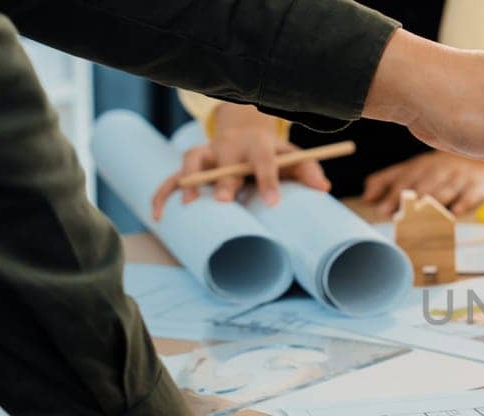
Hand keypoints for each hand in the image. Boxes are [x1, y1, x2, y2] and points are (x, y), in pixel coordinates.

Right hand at [150, 105, 330, 220]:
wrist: (246, 131)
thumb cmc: (273, 153)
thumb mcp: (293, 157)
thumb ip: (309, 170)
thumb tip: (324, 187)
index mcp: (257, 144)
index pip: (264, 160)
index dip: (269, 180)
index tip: (273, 202)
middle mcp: (229, 147)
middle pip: (225, 161)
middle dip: (223, 180)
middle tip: (224, 199)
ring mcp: (207, 155)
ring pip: (192, 162)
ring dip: (189, 181)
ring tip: (188, 204)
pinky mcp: (192, 166)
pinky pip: (172, 178)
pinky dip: (163, 194)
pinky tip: (159, 215)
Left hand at [361, 151, 483, 216]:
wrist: (479, 155)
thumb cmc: (438, 169)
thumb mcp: (413, 170)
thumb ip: (388, 181)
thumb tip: (366, 197)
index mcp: (421, 165)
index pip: (406, 178)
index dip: (394, 194)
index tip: (383, 210)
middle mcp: (440, 168)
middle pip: (424, 184)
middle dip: (411, 200)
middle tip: (398, 217)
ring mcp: (461, 176)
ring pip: (446, 189)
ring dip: (433, 203)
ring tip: (421, 216)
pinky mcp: (479, 185)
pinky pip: (471, 194)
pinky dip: (463, 203)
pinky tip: (454, 213)